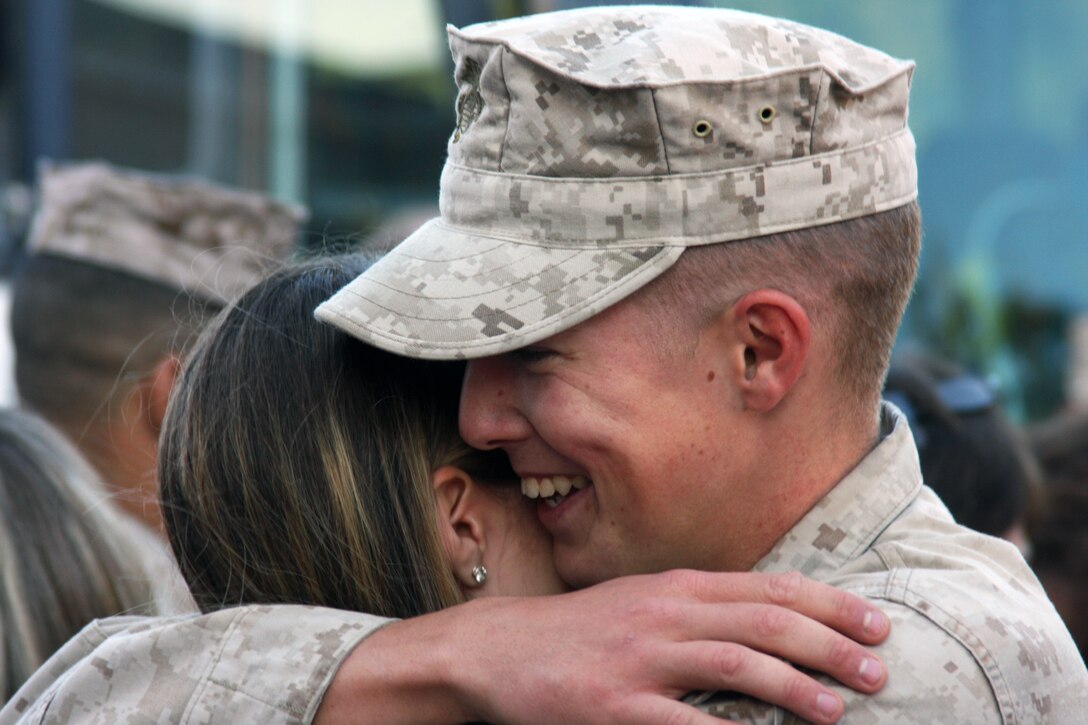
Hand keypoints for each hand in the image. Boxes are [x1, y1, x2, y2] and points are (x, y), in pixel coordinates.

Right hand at [317, 570, 888, 723]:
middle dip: (827, 643)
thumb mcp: (642, 604)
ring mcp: (638, 657)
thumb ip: (699, 610)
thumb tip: (768, 625)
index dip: (827, 604)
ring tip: (836, 708)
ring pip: (733, 662)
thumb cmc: (578, 632)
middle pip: (762, 620)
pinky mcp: (611, 703)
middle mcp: (664, 612)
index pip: (767, 588)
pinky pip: (680, 723)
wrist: (496, 649)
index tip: (874, 623)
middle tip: (878, 669)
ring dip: (792, 685)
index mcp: (675, 586)